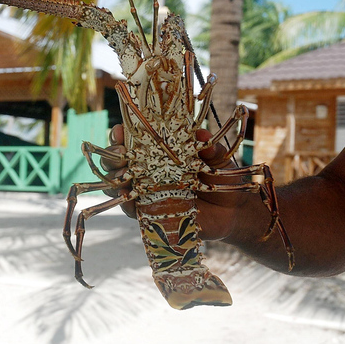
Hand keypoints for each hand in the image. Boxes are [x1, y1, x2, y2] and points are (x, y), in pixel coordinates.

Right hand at [100, 124, 245, 240]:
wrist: (232, 211)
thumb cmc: (222, 179)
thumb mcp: (218, 159)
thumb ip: (210, 148)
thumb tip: (201, 135)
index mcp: (160, 153)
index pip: (133, 140)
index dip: (122, 134)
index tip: (121, 130)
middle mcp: (148, 171)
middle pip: (117, 162)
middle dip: (112, 155)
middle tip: (120, 153)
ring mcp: (147, 193)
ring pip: (118, 184)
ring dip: (114, 178)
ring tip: (121, 175)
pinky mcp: (151, 214)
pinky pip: (130, 209)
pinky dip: (124, 202)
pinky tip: (125, 196)